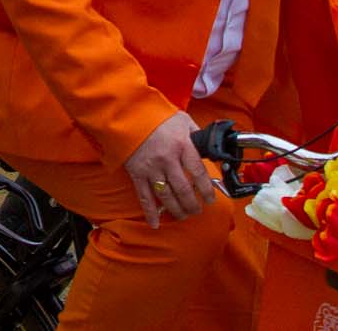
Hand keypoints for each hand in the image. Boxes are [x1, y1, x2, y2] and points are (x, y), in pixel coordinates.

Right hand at [125, 111, 214, 227]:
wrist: (126, 113)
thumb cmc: (156, 116)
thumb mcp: (182, 120)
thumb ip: (196, 134)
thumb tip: (209, 148)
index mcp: (181, 145)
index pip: (199, 173)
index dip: (207, 190)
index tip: (210, 200)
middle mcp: (167, 159)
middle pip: (183, 190)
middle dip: (192, 205)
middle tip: (197, 210)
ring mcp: (151, 167)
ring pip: (166, 196)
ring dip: (176, 210)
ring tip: (183, 215)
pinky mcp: (136, 173)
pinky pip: (144, 196)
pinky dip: (150, 212)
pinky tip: (155, 223)